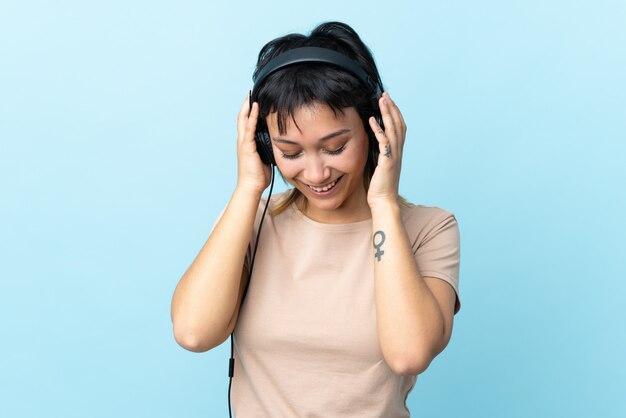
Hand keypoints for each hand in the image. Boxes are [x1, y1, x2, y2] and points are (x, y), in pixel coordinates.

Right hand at [236, 91, 270, 194]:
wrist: (252, 186)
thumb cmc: (259, 174)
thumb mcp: (265, 157)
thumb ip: (268, 147)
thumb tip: (279, 141)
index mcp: (247, 142)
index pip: (246, 122)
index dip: (249, 110)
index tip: (255, 99)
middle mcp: (243, 140)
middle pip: (242, 117)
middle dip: (247, 104)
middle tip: (251, 91)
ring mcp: (244, 142)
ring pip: (244, 119)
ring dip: (248, 105)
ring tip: (253, 93)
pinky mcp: (247, 146)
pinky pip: (249, 127)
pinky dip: (252, 115)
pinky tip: (256, 106)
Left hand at [367, 92, 406, 208]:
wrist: (384, 201)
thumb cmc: (380, 186)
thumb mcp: (381, 166)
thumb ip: (380, 153)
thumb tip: (374, 144)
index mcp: (397, 152)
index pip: (399, 127)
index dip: (395, 113)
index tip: (388, 102)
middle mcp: (398, 151)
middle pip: (398, 124)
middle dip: (392, 108)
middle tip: (386, 94)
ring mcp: (394, 156)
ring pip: (393, 129)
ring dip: (387, 113)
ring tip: (381, 100)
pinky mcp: (387, 161)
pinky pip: (383, 141)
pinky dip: (378, 129)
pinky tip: (372, 120)